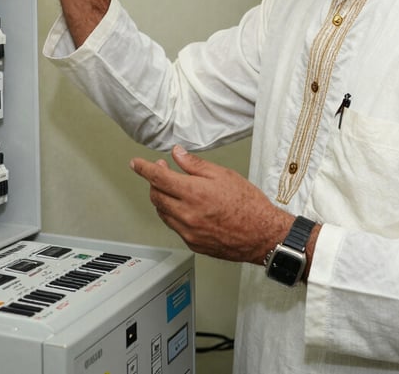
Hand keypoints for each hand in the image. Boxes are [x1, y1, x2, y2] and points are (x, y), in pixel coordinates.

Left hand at [130, 145, 293, 264]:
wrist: (262, 235)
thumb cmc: (248, 205)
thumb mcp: (223, 175)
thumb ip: (195, 165)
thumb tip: (177, 154)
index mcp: (193, 193)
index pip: (158, 178)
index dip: (144, 168)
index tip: (135, 164)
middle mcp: (187, 214)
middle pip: (156, 196)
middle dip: (154, 182)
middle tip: (162, 170)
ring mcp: (188, 231)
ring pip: (162, 213)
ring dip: (162, 198)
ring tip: (174, 188)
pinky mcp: (193, 244)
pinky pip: (174, 226)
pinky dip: (173, 214)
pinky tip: (185, 207)